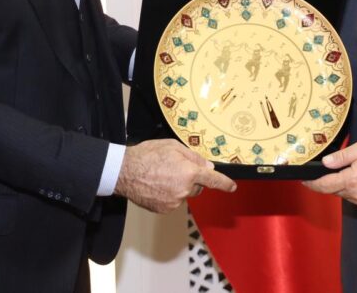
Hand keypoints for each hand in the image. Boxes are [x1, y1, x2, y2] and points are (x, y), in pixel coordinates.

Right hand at [115, 140, 236, 212]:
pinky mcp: (164, 209)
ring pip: (184, 194)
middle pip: (197, 187)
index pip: (213, 180)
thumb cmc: (147, 155)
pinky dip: (168, 195)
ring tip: (161, 176)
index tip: (232, 187)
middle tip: (175, 169)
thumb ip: (193, 157)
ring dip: (179, 187)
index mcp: (189, 172)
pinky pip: (173, 201)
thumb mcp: (172, 146)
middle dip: (192, 180)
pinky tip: (156, 185)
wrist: (124, 172)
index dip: (225, 183)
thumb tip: (207, 166)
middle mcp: (184, 190)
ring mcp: (174, 202)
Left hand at [303, 140, 356, 209]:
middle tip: (327, 170)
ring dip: (340, 185)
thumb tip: (325, 163)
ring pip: (343, 194)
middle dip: (327, 182)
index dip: (312, 183)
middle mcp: (356, 194)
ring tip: (348, 172)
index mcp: (352, 180)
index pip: (325, 185)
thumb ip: (342, 156)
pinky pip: (353, 198)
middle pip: (332, 190)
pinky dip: (350, 190)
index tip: (303, 180)